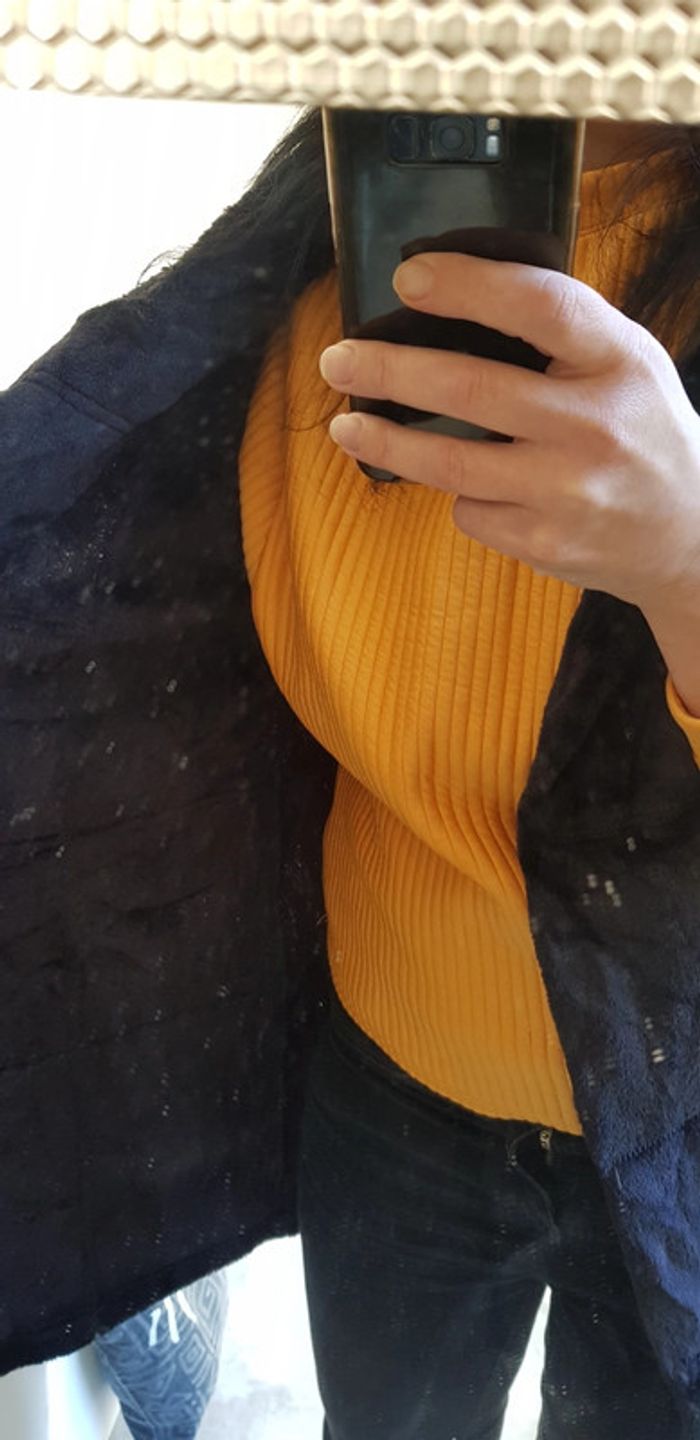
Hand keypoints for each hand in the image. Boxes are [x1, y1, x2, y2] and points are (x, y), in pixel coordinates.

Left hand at [319, 252, 699, 610]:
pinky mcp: (545, 542)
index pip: (538, 307)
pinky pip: (471, 510)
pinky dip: (458, 493)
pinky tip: (467, 483)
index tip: (409, 277)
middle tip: (338, 359)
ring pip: (451, 464)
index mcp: (619, 361)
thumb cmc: (643, 432)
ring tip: (346, 424)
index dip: (467, 286)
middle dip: (390, 371)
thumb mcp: (627, 363)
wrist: (690, 535)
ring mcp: (568, 492)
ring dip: (386, 441)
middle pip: (471, 390)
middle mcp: (594, 427)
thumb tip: (454, 296)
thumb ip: (562, 332)